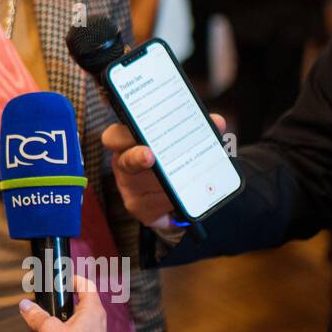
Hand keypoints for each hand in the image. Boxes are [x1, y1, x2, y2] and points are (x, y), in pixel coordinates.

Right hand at [18, 274, 106, 331]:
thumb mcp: (48, 330)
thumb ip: (36, 316)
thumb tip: (25, 305)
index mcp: (92, 310)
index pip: (86, 284)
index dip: (73, 278)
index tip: (60, 279)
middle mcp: (98, 323)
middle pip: (82, 302)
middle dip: (64, 301)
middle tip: (49, 301)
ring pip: (79, 321)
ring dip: (63, 320)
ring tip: (46, 323)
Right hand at [101, 114, 226, 230]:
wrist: (171, 194)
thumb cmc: (171, 160)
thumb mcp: (180, 142)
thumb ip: (196, 128)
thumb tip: (216, 121)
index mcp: (128, 143)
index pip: (114, 136)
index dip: (120, 135)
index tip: (133, 131)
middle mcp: (123, 165)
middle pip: (124, 161)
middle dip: (136, 157)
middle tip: (150, 156)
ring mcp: (128, 189)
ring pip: (145, 185)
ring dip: (166, 182)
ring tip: (185, 180)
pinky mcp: (139, 209)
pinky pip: (156, 205)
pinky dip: (172, 200)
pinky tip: (184, 198)